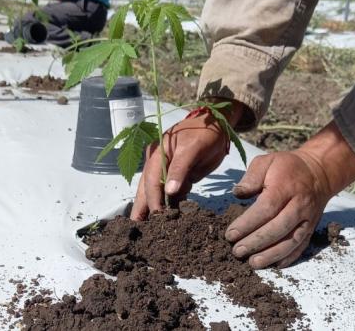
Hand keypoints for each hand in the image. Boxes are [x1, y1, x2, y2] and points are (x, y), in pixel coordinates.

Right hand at [130, 101, 243, 219]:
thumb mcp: (194, 148)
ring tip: (150, 229)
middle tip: (137, 230)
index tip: (157, 217)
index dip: (153, 200)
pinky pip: (169, 192)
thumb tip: (169, 192)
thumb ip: (180, 169)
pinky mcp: (177, 176)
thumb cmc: (205, 132)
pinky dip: (169, 204)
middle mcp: (157, 162)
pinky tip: (168, 219)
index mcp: (157, 154)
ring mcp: (165, 170)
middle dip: (143, 208)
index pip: (151, 181)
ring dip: (154, 209)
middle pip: (147, 189)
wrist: (217, 124)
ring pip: (156, 192)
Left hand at [226, 121, 354, 268]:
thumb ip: (251, 177)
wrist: (319, 173)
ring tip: (253, 263)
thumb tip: (238, 194)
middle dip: (256, 242)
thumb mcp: (267, 162)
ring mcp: (308, 219)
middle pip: (278, 228)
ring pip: (291, 241)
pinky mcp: (312, 228)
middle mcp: (299, 205)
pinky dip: (289, 257)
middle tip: (237, 251)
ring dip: (271, 255)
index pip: (266, 209)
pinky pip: (302, 246)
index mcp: (286, 187)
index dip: (247, 224)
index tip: (231, 234)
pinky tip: (274, 265)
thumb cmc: (286, 167)